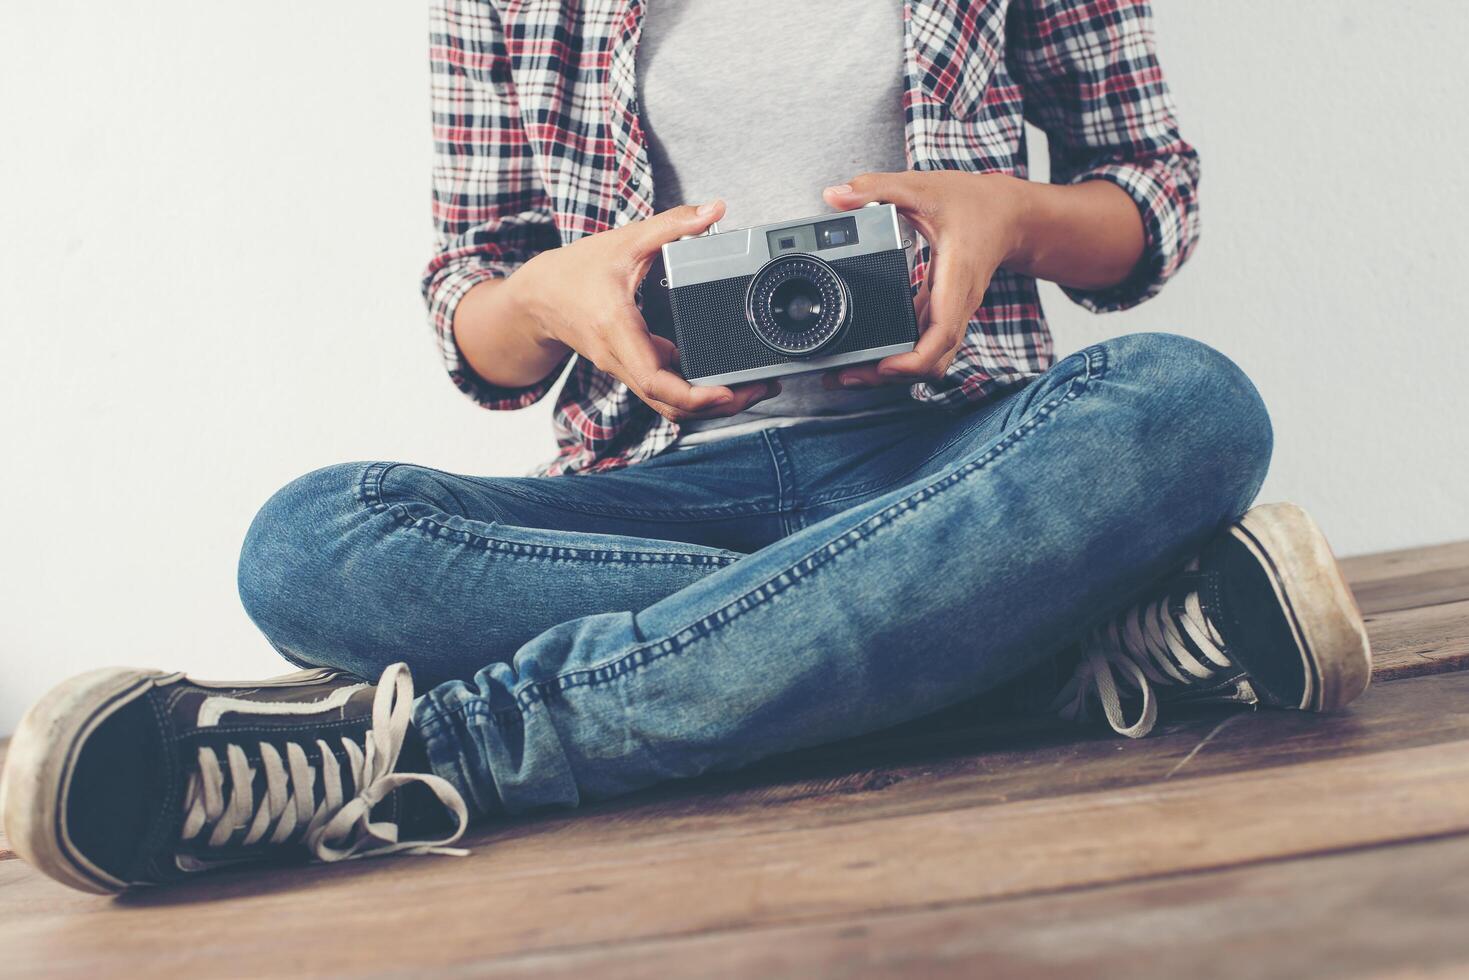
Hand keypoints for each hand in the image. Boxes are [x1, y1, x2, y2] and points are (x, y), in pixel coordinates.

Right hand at [510, 201, 777, 421]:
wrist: (538, 298)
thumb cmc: (575, 272)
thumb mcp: (624, 241)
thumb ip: (671, 225)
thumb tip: (713, 211)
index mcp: (617, 329)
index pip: (654, 380)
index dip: (693, 394)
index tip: (727, 391)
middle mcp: (620, 358)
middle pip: (670, 404)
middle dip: (718, 404)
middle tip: (759, 390)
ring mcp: (625, 369)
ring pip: (669, 405)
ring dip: (710, 404)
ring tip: (751, 389)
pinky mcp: (632, 368)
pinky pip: (664, 393)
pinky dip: (694, 394)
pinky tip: (723, 381)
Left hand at [819, 172, 1027, 388]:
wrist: (1010, 216)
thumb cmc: (974, 204)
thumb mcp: (922, 187)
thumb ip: (876, 188)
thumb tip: (835, 196)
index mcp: (955, 278)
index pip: (942, 334)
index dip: (915, 359)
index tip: (885, 366)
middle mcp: (956, 304)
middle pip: (931, 361)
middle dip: (891, 376)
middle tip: (847, 375)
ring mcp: (950, 312)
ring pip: (927, 359)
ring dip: (893, 373)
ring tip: (849, 372)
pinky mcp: (942, 312)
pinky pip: (923, 345)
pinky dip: (898, 356)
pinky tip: (868, 355)